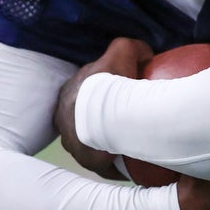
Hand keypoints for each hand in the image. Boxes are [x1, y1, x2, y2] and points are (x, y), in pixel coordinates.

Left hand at [54, 37, 153, 179]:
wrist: (107, 115)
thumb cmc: (110, 81)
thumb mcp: (123, 50)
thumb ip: (133, 47)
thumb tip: (145, 54)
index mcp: (68, 93)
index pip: (85, 93)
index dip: (104, 94)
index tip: (123, 97)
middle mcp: (64, 118)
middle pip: (87, 120)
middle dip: (104, 121)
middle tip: (129, 121)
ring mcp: (72, 141)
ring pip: (93, 143)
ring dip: (109, 142)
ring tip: (132, 142)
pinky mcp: (86, 159)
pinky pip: (104, 163)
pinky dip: (117, 162)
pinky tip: (132, 162)